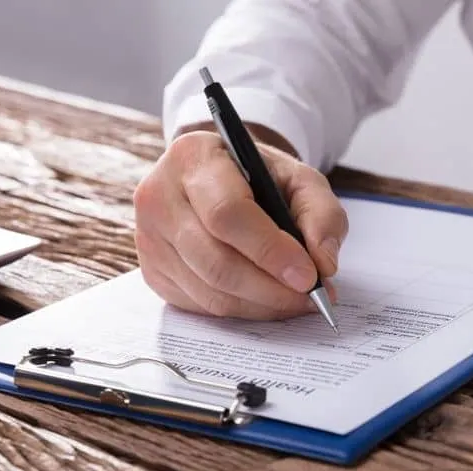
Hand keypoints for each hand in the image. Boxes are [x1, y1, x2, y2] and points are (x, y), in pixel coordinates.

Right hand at [133, 130, 347, 318]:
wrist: (224, 178)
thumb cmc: (262, 177)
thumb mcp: (301, 180)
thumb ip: (322, 215)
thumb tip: (323, 265)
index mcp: (194, 157)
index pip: (227, 213)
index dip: (270, 250)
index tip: (308, 275)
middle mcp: (159, 195)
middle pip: (215, 260)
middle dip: (271, 288)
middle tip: (312, 298)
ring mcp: (149, 236)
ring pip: (209, 290)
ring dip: (261, 305)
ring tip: (298, 301)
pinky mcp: (152, 270)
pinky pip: (200, 304)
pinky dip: (242, 310)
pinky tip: (269, 300)